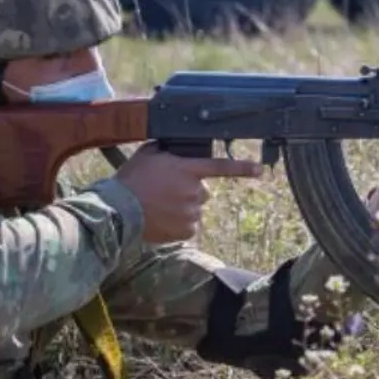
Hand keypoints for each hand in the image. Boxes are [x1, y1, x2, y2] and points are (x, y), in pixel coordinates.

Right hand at [114, 142, 263, 243]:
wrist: (119, 211)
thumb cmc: (130, 180)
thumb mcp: (147, 154)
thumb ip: (167, 150)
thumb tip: (173, 148)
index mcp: (187, 169)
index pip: (221, 167)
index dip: (243, 168)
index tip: (259, 170)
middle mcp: (194, 191)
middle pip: (203, 191)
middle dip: (189, 191)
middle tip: (166, 192)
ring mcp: (191, 212)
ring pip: (194, 209)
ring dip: (182, 208)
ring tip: (158, 207)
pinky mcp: (186, 231)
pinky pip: (188, 226)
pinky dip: (178, 224)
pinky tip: (161, 219)